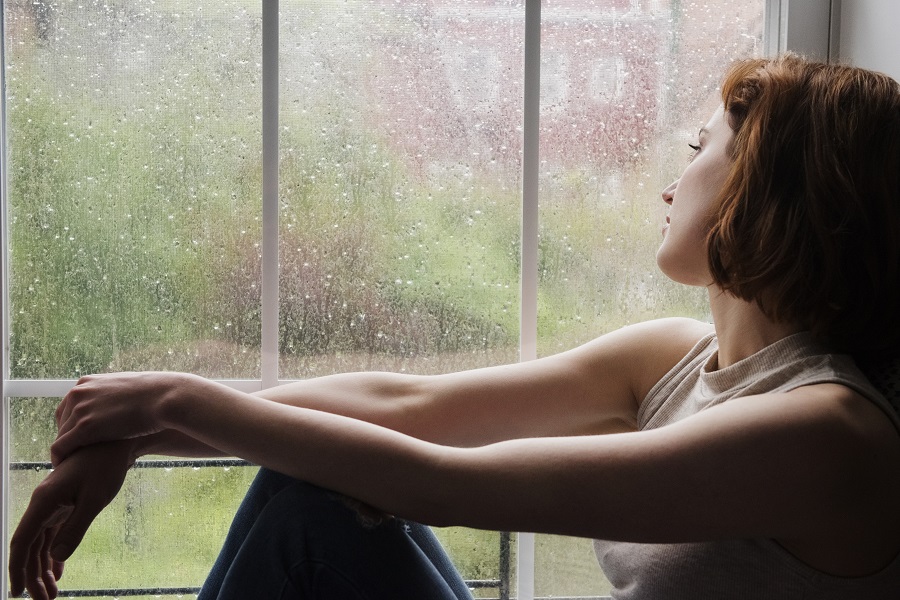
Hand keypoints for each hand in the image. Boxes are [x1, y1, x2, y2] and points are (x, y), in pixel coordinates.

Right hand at [8, 441, 135, 599]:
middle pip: (30, 548)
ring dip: (44, 569)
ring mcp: (52, 504)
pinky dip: (54, 555)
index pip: (22, 543)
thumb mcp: (94, 500)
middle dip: (33, 577)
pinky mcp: (64, 504)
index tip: (17, 594)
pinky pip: (52, 535)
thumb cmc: (106, 467)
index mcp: (43, 503)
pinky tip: (59, 573)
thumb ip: (75, 529)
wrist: (116, 443)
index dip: (17, 570)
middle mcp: (42, 504)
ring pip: (41, 543)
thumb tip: (55, 559)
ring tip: (52, 595)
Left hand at [52, 372, 191, 464]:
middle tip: (73, 452)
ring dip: (63, 450)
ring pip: (60, 435)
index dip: (71, 423)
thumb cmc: (154, 394)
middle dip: (66, 437)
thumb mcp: (127, 388)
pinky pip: (61, 446)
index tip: (77, 437)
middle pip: (62, 421)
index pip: (67, 406)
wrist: (164, 398)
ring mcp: (80, 410)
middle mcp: (78, 393)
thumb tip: (122, 402)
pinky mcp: (84, 428)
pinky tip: (62, 466)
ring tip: (67, 463)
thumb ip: (115, 395)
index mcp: (87, 382)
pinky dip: (58, 458)